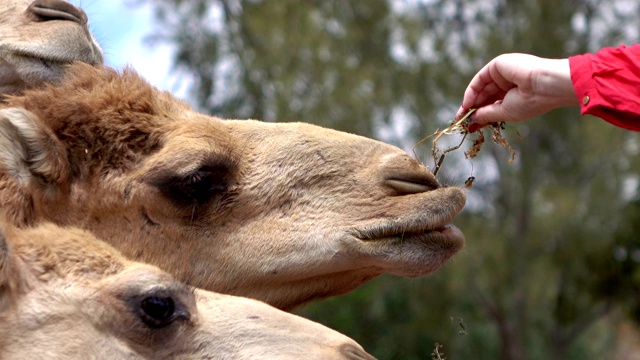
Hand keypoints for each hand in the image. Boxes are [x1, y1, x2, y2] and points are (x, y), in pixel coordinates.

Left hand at [455, 54, 577, 128]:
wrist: (545, 85)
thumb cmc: (530, 101)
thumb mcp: (505, 112)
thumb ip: (487, 114)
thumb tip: (472, 118)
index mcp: (515, 94)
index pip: (492, 104)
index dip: (479, 115)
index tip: (469, 127)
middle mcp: (509, 82)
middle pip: (484, 96)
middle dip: (472, 109)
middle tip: (461, 122)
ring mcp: (503, 72)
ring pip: (481, 88)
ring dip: (470, 102)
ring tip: (463, 115)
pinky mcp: (498, 64)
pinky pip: (480, 79)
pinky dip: (471, 91)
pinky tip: (468, 104)